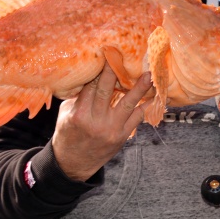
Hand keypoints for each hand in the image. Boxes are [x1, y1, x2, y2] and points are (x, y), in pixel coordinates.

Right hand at [52, 66, 153, 181]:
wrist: (73, 163)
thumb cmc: (68, 134)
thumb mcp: (66, 114)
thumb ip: (79, 97)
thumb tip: (92, 76)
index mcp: (79, 114)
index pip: (91, 87)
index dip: (100, 70)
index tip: (108, 55)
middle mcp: (95, 121)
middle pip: (107, 91)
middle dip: (116, 73)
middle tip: (125, 57)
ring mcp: (110, 129)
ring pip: (127, 104)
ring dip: (139, 89)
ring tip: (149, 75)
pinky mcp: (121, 136)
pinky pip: (136, 119)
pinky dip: (144, 106)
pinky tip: (153, 96)